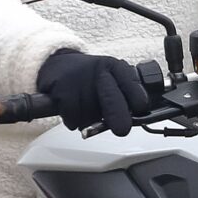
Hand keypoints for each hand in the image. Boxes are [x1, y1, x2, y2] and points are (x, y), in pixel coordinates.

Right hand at [34, 49, 153, 135]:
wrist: (58, 67)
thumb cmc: (89, 80)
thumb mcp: (109, 78)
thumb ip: (122, 96)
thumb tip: (132, 119)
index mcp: (114, 67)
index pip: (131, 83)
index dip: (137, 99)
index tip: (139, 109)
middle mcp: (98, 70)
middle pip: (112, 99)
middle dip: (118, 117)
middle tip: (121, 130)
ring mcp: (78, 79)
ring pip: (90, 114)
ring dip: (89, 121)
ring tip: (85, 111)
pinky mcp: (62, 90)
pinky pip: (73, 117)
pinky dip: (73, 121)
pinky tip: (72, 112)